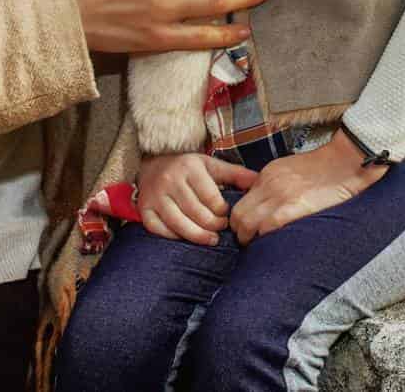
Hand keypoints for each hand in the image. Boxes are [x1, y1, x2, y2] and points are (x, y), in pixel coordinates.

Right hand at [138, 152, 259, 244]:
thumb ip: (236, 174)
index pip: (211, 197)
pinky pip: (159, 229)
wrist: (153, 164)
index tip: (227, 217)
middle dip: (212, 226)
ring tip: (210, 240)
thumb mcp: (212, 166)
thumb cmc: (189, 168)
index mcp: (190, 167)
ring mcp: (155, 195)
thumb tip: (260, 181)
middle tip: (221, 230)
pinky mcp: (144, 209)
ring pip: (178, 223)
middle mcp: (170, 180)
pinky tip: (186, 238)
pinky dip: (174, 237)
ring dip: (197, 236)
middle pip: (196, 212)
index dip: (222, 212)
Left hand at [229, 131, 385, 244]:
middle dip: (240, 232)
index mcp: (268, 174)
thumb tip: (265, 206)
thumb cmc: (327, 169)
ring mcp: (278, 196)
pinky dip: (264, 239)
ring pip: (245, 224)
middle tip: (251, 242)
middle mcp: (268, 184)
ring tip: (260, 247)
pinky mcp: (291, 208)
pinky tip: (273, 244)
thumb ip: (275, 184)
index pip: (241, 202)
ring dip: (249, 239)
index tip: (250, 230)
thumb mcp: (292, 169)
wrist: (347, 162)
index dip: (243, 219)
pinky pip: (264, 229)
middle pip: (237, 214)